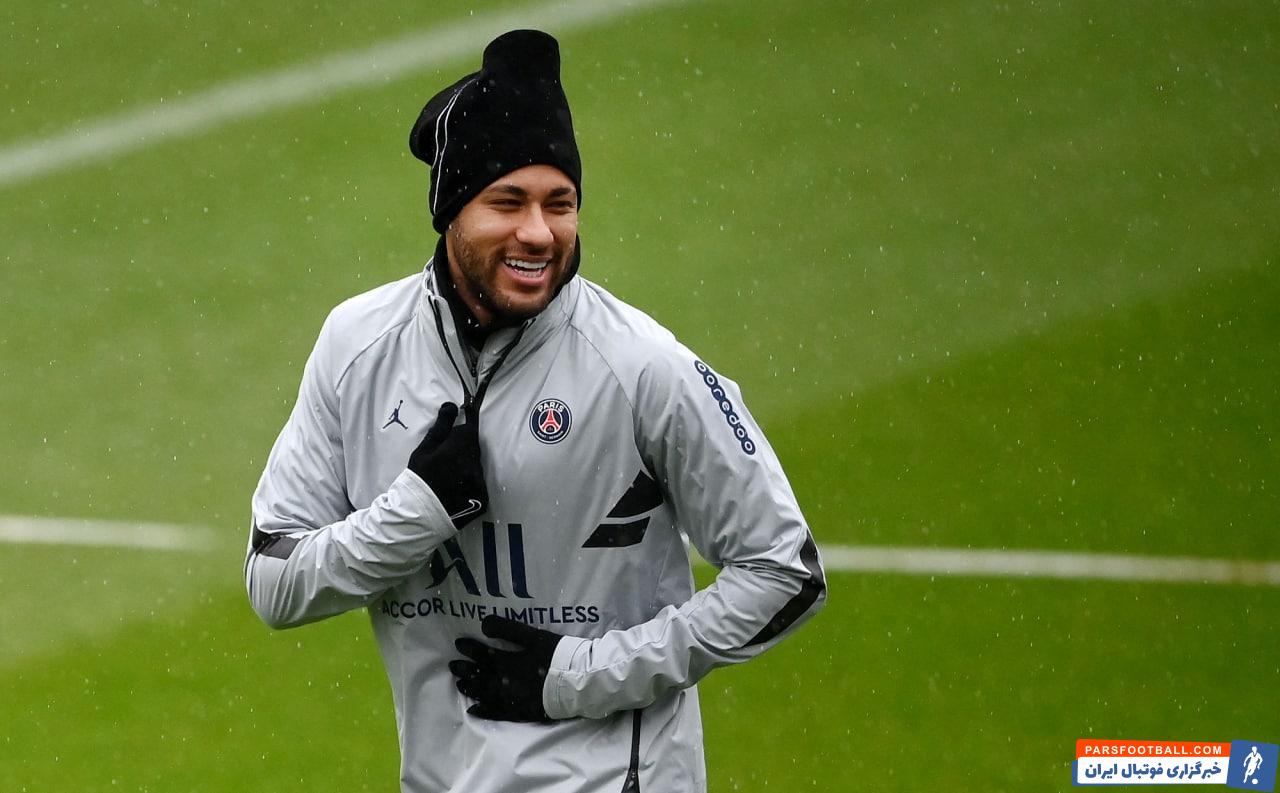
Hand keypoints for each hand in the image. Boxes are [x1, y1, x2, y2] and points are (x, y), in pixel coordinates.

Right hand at [407, 402, 486, 527]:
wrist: (419, 514)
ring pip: (476, 465)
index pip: (471, 427)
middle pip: (474, 447)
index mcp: (460, 448)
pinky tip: (456, 489)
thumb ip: (442, 426)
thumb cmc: (418, 478)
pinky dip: (470, 483)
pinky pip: (479, 483)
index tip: (464, 417)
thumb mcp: (425, 450)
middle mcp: (475, 464)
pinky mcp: (484, 499)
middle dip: (463, 447)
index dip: (467, 422)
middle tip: (446, 456)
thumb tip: (452, 404)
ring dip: (467, 465)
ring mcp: (481, 483)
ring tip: (449, 475)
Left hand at [450, 615, 562, 721]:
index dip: (470, 648)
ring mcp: (512, 699)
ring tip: (460, 685)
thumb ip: (509, 629)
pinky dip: (483, 711)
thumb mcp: (535, 636)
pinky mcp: (521, 712)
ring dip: (471, 688)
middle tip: (453, 666)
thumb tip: (484, 624)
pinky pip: (497, 714)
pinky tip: (473, 711)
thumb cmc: (558, 656)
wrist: (578, 682)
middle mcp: (506, 682)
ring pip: (485, 694)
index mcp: (509, 662)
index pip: (483, 654)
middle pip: (480, 675)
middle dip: (465, 669)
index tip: (458, 644)